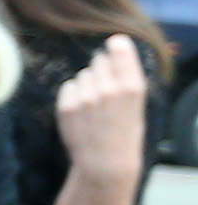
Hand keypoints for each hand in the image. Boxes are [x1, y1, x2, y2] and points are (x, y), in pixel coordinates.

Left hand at [58, 35, 153, 185]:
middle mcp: (108, 89)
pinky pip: (69, 86)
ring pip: (83, 74)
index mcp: (132, 87)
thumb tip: (112, 44)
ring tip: (95, 106)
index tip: (114, 43)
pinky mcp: (66, 106)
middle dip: (102, 71)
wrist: (105, 162)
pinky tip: (82, 111)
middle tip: (107, 92)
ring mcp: (85, 97)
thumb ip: (126, 76)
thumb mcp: (137, 103)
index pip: (119, 48)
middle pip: (98, 61)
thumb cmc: (124, 131)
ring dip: (87, 84)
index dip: (116, 45)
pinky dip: (74, 94)